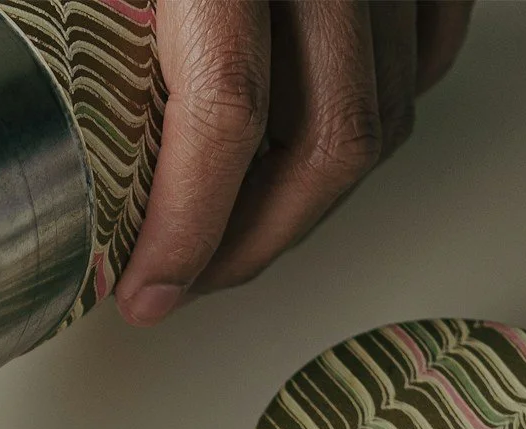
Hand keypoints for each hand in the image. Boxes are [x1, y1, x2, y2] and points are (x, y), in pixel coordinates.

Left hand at [115, 0, 473, 322]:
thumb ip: (107, 43)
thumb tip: (94, 154)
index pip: (227, 113)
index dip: (187, 226)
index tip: (148, 287)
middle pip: (325, 140)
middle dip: (254, 240)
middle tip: (189, 280)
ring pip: (385, 114)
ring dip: (312, 195)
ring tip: (240, 226)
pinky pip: (431, 53)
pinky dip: (381, 117)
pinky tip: (313, 151)